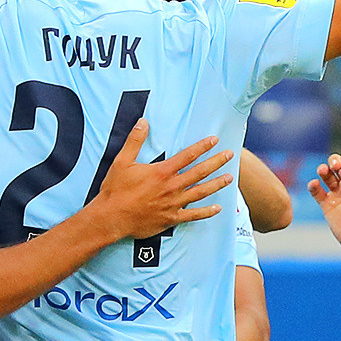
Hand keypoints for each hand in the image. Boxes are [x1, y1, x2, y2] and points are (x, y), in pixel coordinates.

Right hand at [86, 119, 231, 240]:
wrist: (111, 217)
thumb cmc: (115, 190)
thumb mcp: (122, 161)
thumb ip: (134, 141)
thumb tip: (143, 122)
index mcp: (161, 172)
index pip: (187, 156)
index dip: (202, 147)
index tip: (214, 140)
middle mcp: (171, 187)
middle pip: (199, 172)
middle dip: (216, 162)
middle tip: (229, 155)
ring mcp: (173, 204)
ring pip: (200, 192)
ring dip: (216, 184)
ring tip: (229, 178)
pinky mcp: (171, 218)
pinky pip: (193, 215)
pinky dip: (206, 212)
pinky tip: (218, 208)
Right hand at [308, 151, 340, 253]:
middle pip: (339, 164)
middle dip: (334, 160)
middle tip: (335, 166)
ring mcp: (337, 194)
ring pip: (326, 175)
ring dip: (323, 169)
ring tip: (323, 171)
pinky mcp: (326, 204)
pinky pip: (316, 191)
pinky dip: (313, 185)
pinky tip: (315, 184)